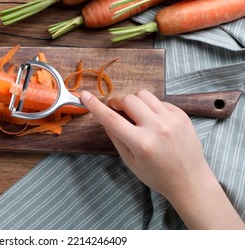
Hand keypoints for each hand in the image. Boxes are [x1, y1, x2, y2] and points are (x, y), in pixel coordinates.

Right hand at [81, 90, 244, 228]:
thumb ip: (115, 137)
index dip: (95, 106)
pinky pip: (159, 100)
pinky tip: (152, 119)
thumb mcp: (129, 161)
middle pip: (128, 100)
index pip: (111, 119)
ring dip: (133, 101)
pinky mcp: (181, 114)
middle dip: (117, 102)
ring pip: (143, 94)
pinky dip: (150, 106)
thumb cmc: (156, 175)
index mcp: (141, 144)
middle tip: (116, 110)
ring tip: (135, 114)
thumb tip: (103, 116)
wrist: (189, 180)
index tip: (84, 95)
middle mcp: (157, 128)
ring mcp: (171, 119)